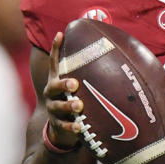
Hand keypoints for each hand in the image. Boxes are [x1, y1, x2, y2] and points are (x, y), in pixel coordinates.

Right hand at [43, 31, 84, 149]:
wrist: (60, 129)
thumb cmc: (72, 101)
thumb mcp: (77, 88)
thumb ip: (88, 75)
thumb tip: (113, 55)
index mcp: (56, 81)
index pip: (54, 63)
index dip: (55, 49)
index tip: (60, 34)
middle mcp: (51, 94)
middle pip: (53, 86)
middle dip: (63, 84)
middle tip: (74, 83)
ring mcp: (53, 109)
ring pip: (58, 106)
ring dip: (68, 106)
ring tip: (79, 105)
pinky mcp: (57, 125)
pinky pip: (63, 126)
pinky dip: (71, 126)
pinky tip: (79, 127)